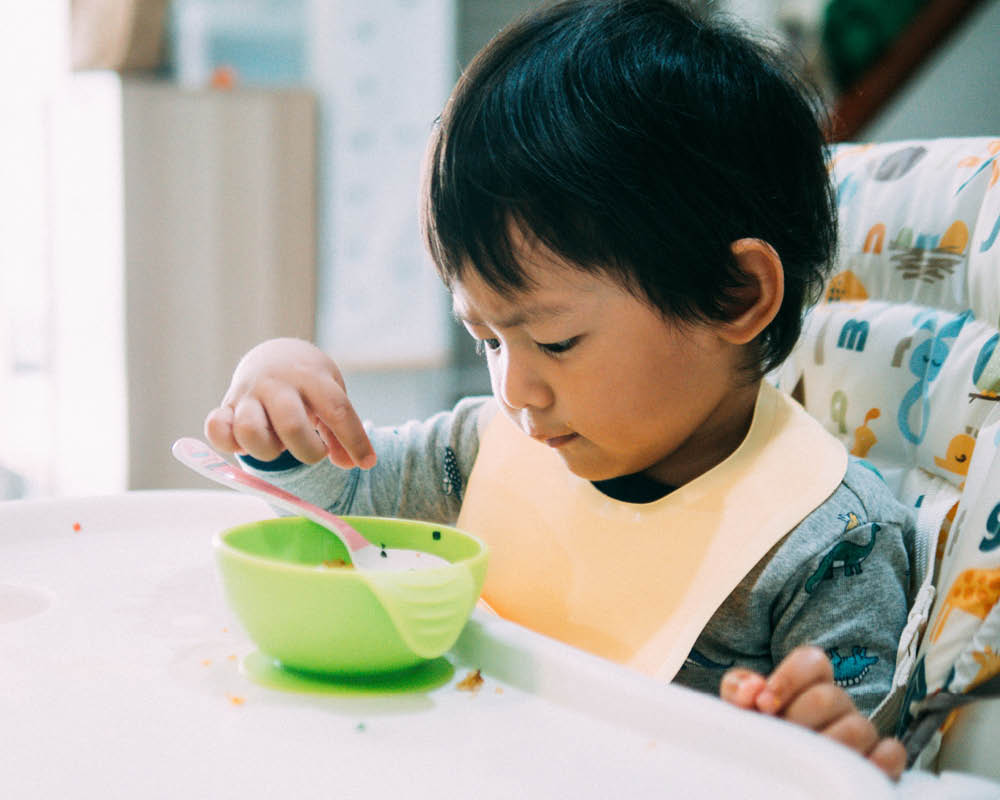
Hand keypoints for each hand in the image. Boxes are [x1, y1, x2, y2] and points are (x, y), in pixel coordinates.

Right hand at [204, 338, 375, 469]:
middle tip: (314, 451)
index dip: (354, 440)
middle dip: (308, 451)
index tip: (366, 463)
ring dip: (267, 450)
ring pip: (249, 429)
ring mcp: (248, 394)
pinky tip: (243, 444)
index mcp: (311, 377)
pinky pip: (216, 428)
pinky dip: (227, 442)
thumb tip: (350, 464)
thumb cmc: (311, 385)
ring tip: (277, 445)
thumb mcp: (331, 397)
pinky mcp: (226, 407)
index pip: (337, 410)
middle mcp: (278, 384)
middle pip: (291, 424)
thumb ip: (341, 432)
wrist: (276, 355)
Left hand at [719, 646, 905, 780]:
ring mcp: (861, 733)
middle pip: (830, 696)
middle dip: (800, 717)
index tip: (764, 705)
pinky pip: (893, 753)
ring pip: (860, 726)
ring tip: (805, 760)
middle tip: (782, 737)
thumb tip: (753, 688)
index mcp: (808, 684)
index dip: (789, 678)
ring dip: (829, 744)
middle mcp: (838, 705)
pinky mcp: (879, 763)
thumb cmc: (762, 736)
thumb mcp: (742, 710)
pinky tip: (848, 773)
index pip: (812, 660)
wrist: (772, 774)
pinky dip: (878, 761)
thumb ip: (739, 689)